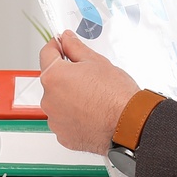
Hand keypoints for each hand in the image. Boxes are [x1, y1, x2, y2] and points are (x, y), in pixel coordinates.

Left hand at [38, 31, 139, 155]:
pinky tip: (91, 113)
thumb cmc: (116, 95)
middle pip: (52, 81)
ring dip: (69, 98)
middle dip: (66, 76)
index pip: (46, 54)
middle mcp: (49, 99)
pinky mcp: (63, 136)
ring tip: (92, 98)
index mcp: (54, 77)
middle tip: (88, 77)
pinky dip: (74, 116)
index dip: (56, 46)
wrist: (129, 124)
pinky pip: (64, 121)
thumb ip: (75, 48)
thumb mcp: (97, 62)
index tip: (62, 45)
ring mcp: (55, 120)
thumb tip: (67, 40)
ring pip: (58, 102)